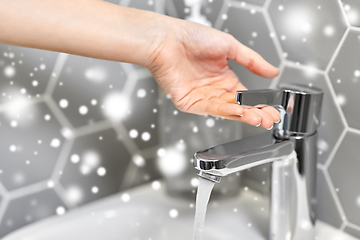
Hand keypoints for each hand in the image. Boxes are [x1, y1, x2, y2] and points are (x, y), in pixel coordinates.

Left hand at [147, 19, 279, 128]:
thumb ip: (252, 61)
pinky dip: (225, 111)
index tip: (273, 109)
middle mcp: (214, 89)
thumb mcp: (230, 47)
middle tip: (270, 119)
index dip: (260, 103)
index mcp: (224, 78)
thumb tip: (273, 71)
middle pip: (238, 107)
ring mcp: (202, 97)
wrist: (168, 38)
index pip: (245, 96)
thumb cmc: (192, 37)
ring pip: (226, 111)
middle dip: (255, 114)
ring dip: (243, 115)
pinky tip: (240, 112)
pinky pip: (210, 108)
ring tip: (259, 118)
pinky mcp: (189, 103)